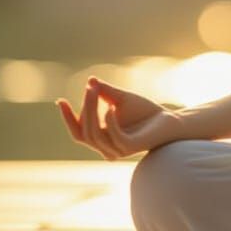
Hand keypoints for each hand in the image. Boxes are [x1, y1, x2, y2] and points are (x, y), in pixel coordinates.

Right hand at [56, 77, 179, 159]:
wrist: (170, 120)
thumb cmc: (145, 111)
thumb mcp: (121, 99)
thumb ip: (105, 93)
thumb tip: (90, 80)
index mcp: (102, 138)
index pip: (78, 132)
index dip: (68, 118)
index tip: (60, 100)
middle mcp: (107, 148)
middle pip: (84, 131)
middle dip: (84, 108)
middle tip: (89, 88)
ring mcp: (118, 150)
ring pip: (95, 134)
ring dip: (92, 111)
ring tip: (96, 91)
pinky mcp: (130, 147)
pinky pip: (114, 137)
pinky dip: (110, 122)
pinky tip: (111, 107)